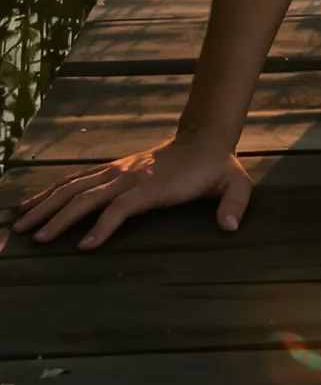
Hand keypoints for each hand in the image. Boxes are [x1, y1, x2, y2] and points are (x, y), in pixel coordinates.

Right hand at [9, 136, 252, 248]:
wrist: (205, 137)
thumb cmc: (216, 168)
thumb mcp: (234, 183)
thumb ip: (235, 203)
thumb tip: (231, 227)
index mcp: (154, 184)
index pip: (123, 205)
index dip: (105, 224)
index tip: (84, 246)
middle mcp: (130, 176)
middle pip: (89, 196)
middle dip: (60, 217)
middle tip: (36, 238)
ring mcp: (117, 171)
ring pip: (75, 186)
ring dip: (47, 205)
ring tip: (20, 224)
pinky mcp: (111, 169)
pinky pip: (77, 179)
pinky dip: (51, 191)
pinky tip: (31, 204)